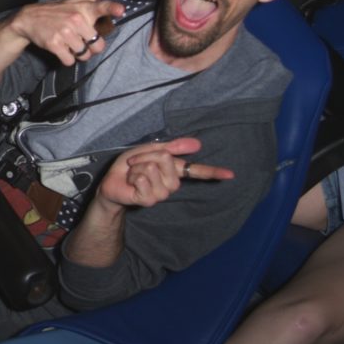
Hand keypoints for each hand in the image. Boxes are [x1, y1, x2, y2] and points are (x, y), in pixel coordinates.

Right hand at [7, 0, 126, 66]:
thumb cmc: (61, 8)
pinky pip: (70, 60)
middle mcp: (76, 19)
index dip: (112, 9)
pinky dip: (67, 58)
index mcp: (85, 8)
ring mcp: (65, 32)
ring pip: (84, 55)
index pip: (102, 7)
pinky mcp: (54, 44)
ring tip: (70, 43)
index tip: (120, 10)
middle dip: (91, 47)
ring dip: (78, 54)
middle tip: (82, 40)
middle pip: (97, 45)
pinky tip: (62, 48)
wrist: (31, 18)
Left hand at [97, 137, 232, 209]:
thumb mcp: (152, 150)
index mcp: (174, 170)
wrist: (113, 181)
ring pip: (153, 167)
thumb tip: (198, 144)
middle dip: (147, 155)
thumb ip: (173, 147)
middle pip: (166, 159)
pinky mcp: (149, 200)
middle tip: (138, 162)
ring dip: (138, 165)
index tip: (230, 174)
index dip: (213, 172)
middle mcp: (171, 184)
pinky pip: (144, 177)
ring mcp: (161, 194)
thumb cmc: (131, 166)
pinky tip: (132, 182)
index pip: (197, 171)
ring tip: (134, 173)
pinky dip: (134, 174)